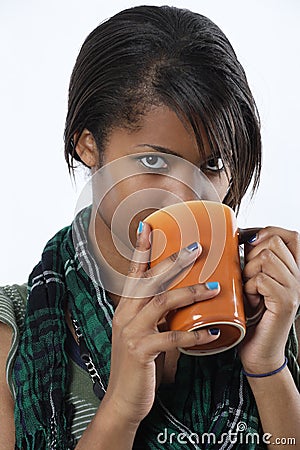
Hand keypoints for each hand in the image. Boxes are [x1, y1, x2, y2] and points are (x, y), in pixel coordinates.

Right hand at [102, 222, 219, 426]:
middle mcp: (125, 315)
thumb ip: (156, 315)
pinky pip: (172, 337)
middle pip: (150, 280)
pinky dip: (195, 333)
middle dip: (173, 261)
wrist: (123, 400)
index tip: (149, 226)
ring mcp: (131, 332)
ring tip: (215, 288)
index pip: (134, 273)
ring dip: (190, 293)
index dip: (141, 249)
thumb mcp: (144, 333)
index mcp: (125, 308)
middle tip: (196, 248)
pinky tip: (213, 332)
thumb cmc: (138, 364)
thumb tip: (182, 298)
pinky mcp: (141, 351)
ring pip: (161, 302)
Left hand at [239, 226, 299, 372]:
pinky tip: (250, 302)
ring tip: (249, 290)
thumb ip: (254, 260)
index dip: (268, 232)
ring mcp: (294, 289)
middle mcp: (298, 277)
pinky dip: (249, 288)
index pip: (290, 235)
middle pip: (274, 242)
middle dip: (252, 255)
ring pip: (266, 258)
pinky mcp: (285, 302)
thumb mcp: (253, 281)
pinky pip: (261, 279)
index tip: (248, 242)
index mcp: (292, 270)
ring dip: (249, 272)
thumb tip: (241, 236)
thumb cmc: (251, 316)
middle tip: (247, 276)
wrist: (258, 352)